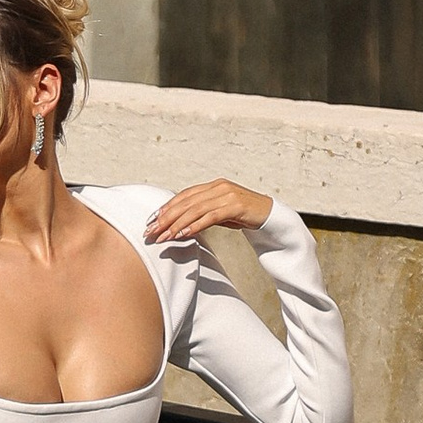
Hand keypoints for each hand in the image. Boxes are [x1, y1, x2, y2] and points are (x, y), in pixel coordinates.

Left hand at [149, 175, 271, 244]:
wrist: (270, 215)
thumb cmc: (244, 215)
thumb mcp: (221, 212)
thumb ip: (203, 213)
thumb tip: (180, 224)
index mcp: (212, 186)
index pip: (184, 196)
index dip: (166, 207)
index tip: (152, 220)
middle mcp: (218, 187)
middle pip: (186, 202)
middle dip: (166, 217)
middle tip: (152, 231)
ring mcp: (227, 195)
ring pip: (195, 209)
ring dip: (177, 224)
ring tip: (164, 236)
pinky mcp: (236, 206)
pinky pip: (210, 217)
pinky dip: (195, 226)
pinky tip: (183, 234)